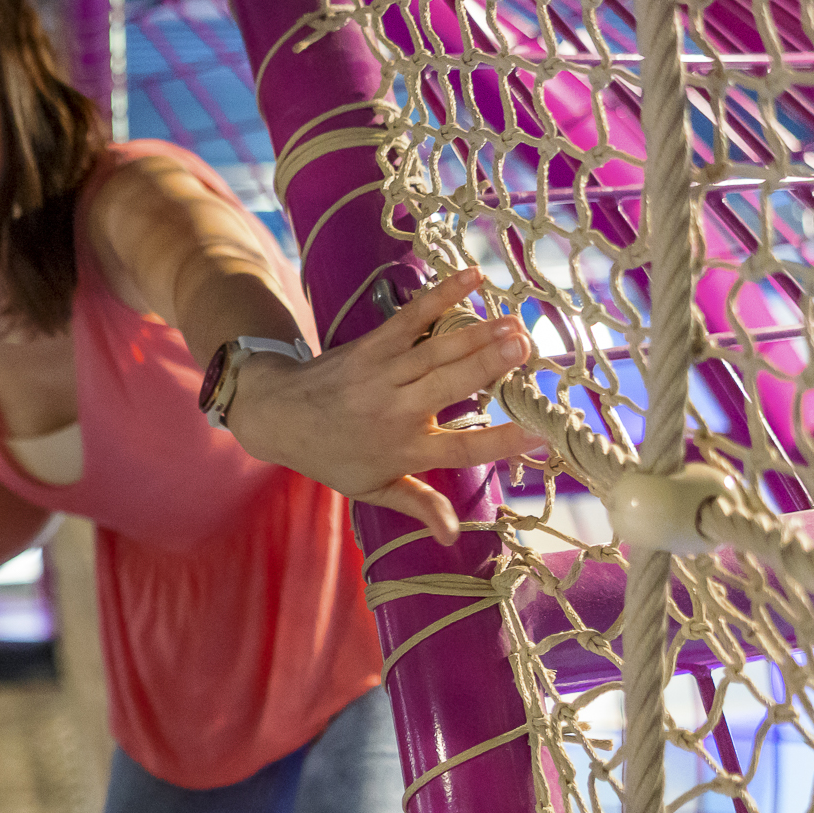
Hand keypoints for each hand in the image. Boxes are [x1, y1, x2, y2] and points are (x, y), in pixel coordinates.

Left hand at [226, 267, 537, 544]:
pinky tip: (472, 276)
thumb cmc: (331, 454)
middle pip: (451, 386)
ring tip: (516, 322)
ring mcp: (385, 372)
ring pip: (438, 350)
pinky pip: (413, 317)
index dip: (499, 442)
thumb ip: (418, 505)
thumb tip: (453, 536)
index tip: (536, 435)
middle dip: (489, 366)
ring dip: (478, 333)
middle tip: (527, 348)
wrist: (277, 413)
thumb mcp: (371, 489)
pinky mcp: (374, 343)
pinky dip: (441, 295)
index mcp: (405, 450)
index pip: (460, 448)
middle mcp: (397, 410)